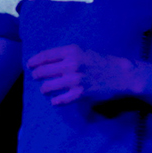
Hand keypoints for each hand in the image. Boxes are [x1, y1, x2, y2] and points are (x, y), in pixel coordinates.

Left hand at [26, 44, 141, 106]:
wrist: (122, 75)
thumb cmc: (103, 61)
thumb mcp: (85, 51)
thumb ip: (68, 54)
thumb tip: (48, 60)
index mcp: (72, 51)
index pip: (45, 56)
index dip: (34, 61)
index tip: (30, 65)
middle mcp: (71, 64)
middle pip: (43, 71)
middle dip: (37, 75)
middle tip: (36, 77)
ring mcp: (75, 80)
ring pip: (48, 86)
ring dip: (44, 89)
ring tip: (45, 89)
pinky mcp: (80, 93)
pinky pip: (60, 100)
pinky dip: (56, 101)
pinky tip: (55, 100)